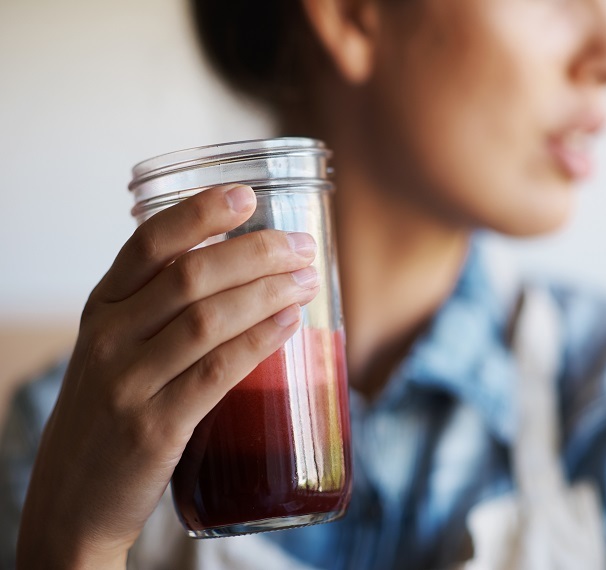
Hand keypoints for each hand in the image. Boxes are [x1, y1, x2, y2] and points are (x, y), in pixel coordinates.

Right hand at [17, 185, 319, 568]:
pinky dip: (259, 341)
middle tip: (302, 247)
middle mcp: (108, 337)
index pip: (148, 243)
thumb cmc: (110, 413)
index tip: (247, 195)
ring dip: (268, 291)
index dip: (200, 212)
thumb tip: (237, 269)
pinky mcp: (154, 427)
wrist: (73, 497)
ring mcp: (128, 383)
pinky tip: (290, 323)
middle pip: (191, 275)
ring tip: (307, 279)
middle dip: (256, 252)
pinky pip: (217, 372)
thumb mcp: (115, 350)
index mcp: (101, 309)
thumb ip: (158, 310)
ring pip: (208, 319)